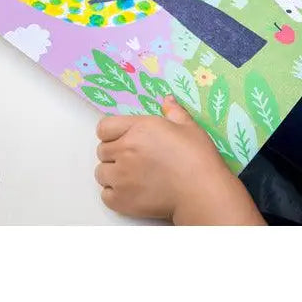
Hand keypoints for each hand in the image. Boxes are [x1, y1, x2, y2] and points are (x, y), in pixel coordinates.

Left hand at [95, 96, 264, 224]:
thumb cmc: (197, 158)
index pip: (104, 127)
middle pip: (102, 151)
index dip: (112, 132)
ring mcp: (121, 177)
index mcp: (138, 129)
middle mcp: (125, 151)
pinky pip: (105, 195)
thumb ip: (174, 112)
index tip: (123, 138)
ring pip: (101, 173)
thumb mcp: (189, 127)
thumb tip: (167, 100)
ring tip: (132, 176)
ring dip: (112, 174)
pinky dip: (114, 194)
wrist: (201, 191)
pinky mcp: (122, 200)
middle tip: (133, 159)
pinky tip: (131, 191)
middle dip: (114, 153)